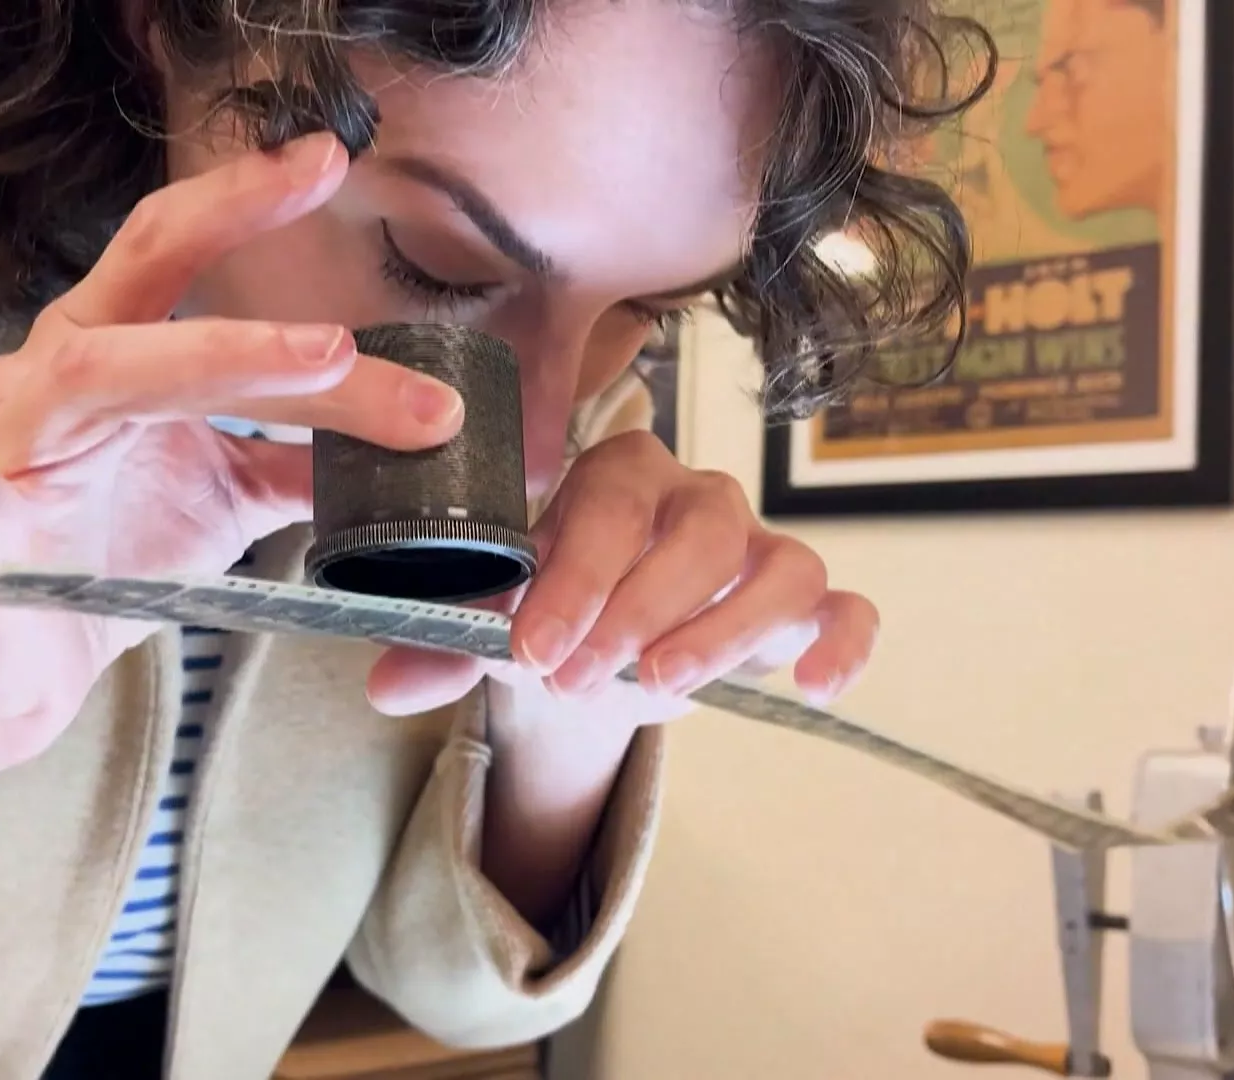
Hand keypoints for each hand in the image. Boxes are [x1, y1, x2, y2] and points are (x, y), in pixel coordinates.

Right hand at [0, 131, 467, 777]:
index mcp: (111, 351)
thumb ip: (300, 456)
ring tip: (322, 359)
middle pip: (146, 289)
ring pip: (97, 378)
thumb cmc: (109, 565)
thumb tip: (406, 429)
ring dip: (211, 362)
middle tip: (336, 235)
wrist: (21, 671)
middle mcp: (53, 373)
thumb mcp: (227, 499)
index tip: (329, 160)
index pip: (177, 254)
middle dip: (243, 254)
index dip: (246, 202)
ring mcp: (10, 444)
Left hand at [366, 429, 878, 726]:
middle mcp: (695, 496)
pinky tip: (813, 688)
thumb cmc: (554, 615)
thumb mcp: (495, 625)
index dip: (575, 577)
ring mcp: (758, 546)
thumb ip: (445, 646)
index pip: (609, 507)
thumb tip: (387, 686)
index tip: (534, 649)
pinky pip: (846, 606)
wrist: (600, 651)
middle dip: (639, 607)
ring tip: (663, 686)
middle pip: (699, 529)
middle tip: (583, 679)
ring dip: (723, 628)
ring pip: (776, 564)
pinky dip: (842, 642)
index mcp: (614, 475)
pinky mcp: (802, 602)